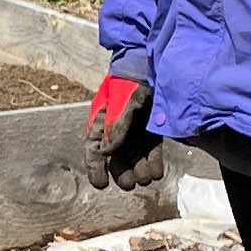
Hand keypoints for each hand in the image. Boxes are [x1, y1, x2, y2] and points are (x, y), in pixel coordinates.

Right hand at [82, 70, 161, 190]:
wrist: (153, 66)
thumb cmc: (132, 81)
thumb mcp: (123, 101)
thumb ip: (116, 125)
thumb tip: (105, 152)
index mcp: (102, 120)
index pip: (94, 148)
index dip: (95, 167)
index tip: (101, 184)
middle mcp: (117, 129)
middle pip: (115, 157)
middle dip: (121, 172)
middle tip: (130, 184)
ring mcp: (135, 130)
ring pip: (134, 156)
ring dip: (138, 170)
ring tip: (146, 180)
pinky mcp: (151, 130)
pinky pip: (150, 151)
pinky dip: (153, 163)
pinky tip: (156, 173)